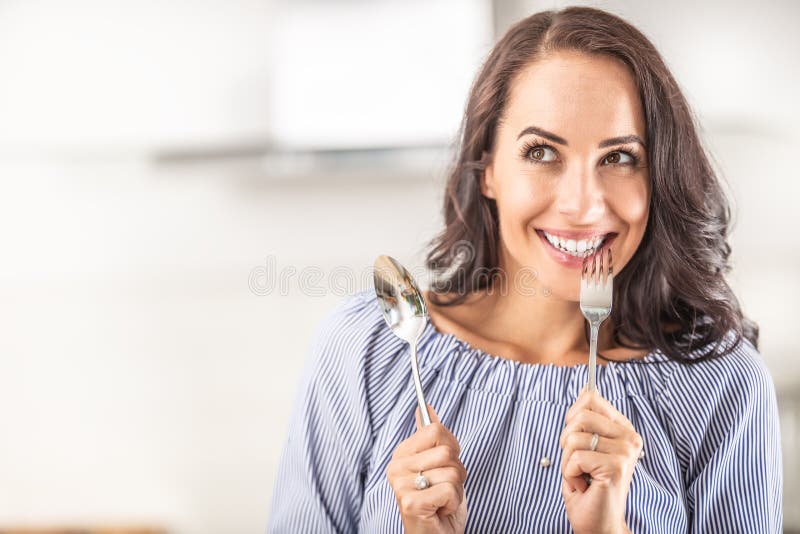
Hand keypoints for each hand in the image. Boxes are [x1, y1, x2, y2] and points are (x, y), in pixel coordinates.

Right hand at [385, 403, 467, 533]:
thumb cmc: (439, 502)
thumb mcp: (438, 465)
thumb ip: (430, 436)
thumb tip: (426, 407)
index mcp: (401, 454)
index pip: (434, 430)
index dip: (451, 447)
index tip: (446, 462)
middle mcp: (396, 468)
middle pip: (446, 451)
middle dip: (456, 471)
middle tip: (444, 486)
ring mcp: (401, 485)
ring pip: (451, 472)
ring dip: (456, 490)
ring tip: (442, 499)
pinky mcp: (411, 503)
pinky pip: (449, 491)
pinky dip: (453, 503)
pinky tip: (440, 510)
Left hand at [559, 384, 641, 533]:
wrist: (597, 524)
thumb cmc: (588, 487)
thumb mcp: (583, 447)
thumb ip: (586, 419)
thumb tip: (586, 389)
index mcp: (622, 429)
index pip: (590, 398)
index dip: (572, 418)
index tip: (578, 440)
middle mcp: (629, 438)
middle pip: (578, 416)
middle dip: (566, 442)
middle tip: (579, 464)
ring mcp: (625, 452)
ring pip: (573, 438)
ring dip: (567, 462)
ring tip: (583, 476)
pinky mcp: (616, 467)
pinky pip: (575, 458)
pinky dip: (570, 474)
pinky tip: (586, 485)